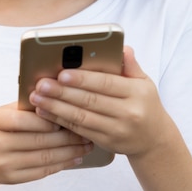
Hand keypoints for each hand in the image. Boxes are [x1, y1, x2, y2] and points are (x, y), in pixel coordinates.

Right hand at [0, 103, 92, 184]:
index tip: (70, 115)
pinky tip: (74, 158)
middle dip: (67, 137)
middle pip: (38, 140)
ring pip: (44, 158)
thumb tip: (59, 97)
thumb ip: (26, 106)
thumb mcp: (2, 112)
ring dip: (69, 152)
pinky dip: (61, 165)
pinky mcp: (11, 179)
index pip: (25, 119)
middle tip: (87, 131)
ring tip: (86, 145)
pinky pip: (41, 172)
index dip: (49, 119)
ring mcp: (2, 164)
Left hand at [29, 47, 169, 157]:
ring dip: (55, 108)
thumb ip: (130, 65)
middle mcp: (128, 113)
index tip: (62, 73)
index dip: (83, 79)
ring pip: (81, 118)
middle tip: (41, 84)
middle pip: (90, 101)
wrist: (154, 140)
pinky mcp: (106, 142)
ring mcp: (117, 130)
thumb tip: (122, 48)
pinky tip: (45, 113)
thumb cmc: (144, 103)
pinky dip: (60, 121)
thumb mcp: (143, 82)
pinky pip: (79, 130)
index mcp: (137, 93)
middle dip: (62, 92)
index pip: (106, 84)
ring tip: (37, 98)